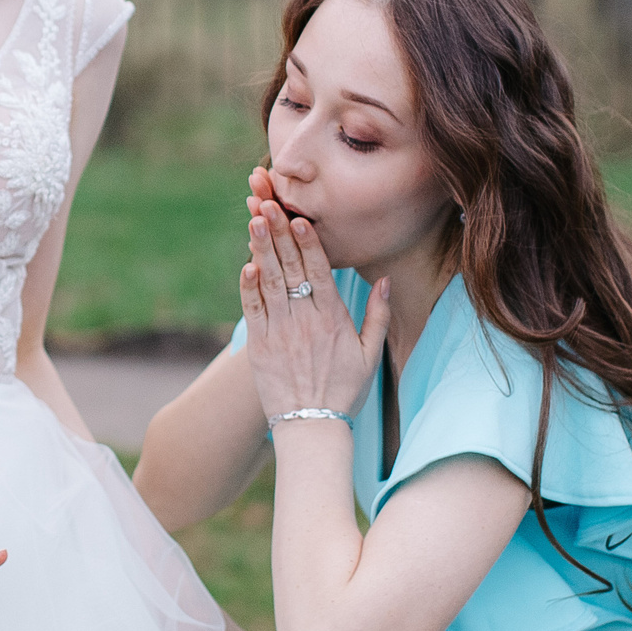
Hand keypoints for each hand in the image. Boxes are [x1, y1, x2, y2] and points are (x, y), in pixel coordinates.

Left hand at [240, 169, 389, 421]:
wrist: (312, 427)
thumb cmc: (345, 391)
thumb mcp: (370, 354)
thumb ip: (378, 315)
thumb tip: (384, 279)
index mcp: (333, 321)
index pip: (321, 272)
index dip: (309, 243)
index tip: (301, 218)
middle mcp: (305, 322)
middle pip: (292, 269)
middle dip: (281, 234)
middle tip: (270, 203)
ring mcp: (280, 333)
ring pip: (269, 283)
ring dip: (261, 249)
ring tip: (255, 220)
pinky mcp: (259, 346)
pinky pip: (253, 309)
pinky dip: (248, 286)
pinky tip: (246, 263)